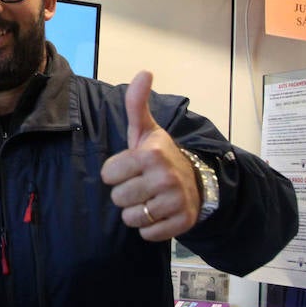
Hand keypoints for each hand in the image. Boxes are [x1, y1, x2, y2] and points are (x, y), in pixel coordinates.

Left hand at [101, 71, 200, 241]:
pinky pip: (148, 234)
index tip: (130, 168)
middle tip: (140, 185)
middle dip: (125, 193)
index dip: (115, 173)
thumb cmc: (160, 155)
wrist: (197, 181)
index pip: (108, 175)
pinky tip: (158, 213)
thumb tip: (144, 71)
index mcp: (151, 154)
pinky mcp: (182, 222)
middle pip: (118, 198)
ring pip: (132, 218)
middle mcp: (165, 177)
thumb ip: (136, 103)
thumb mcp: (146, 130)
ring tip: (148, 199)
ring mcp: (175, 201)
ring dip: (136, 212)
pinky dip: (149, 228)